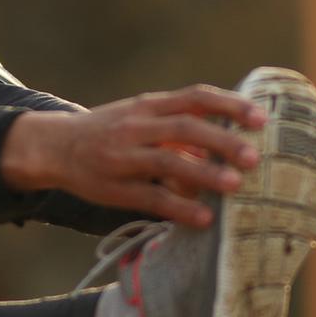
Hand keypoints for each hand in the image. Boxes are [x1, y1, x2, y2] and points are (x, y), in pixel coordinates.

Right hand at [0, 86, 315, 228]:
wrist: (55, 147)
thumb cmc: (111, 132)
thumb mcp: (142, 118)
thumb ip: (182, 126)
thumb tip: (228, 140)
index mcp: (149, 105)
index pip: (195, 97)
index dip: (229, 105)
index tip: (261, 117)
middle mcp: (137, 126)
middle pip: (185, 128)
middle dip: (222, 140)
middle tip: (256, 156)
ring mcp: (124, 157)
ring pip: (168, 162)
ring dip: (204, 173)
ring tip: (236, 186)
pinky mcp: (114, 188)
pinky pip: (150, 198)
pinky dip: (179, 208)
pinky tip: (204, 219)